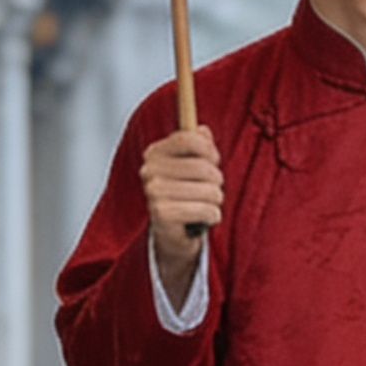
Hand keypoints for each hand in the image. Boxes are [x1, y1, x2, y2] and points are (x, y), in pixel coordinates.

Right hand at [142, 126, 223, 305]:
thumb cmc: (185, 197)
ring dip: (215, 202)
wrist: (173, 235)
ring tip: (204, 207)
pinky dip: (212, 217)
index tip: (213, 161)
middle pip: (204, 167)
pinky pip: (207, 210)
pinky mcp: (162, 214)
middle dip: (216, 182)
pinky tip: (202, 220)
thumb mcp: (192, 167)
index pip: (189, 138)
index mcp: (155, 153)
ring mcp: (154, 192)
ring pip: (210, 190)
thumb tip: (203, 130)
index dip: (210, 150)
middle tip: (208, 192)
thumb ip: (198, 145)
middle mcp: (150, 170)